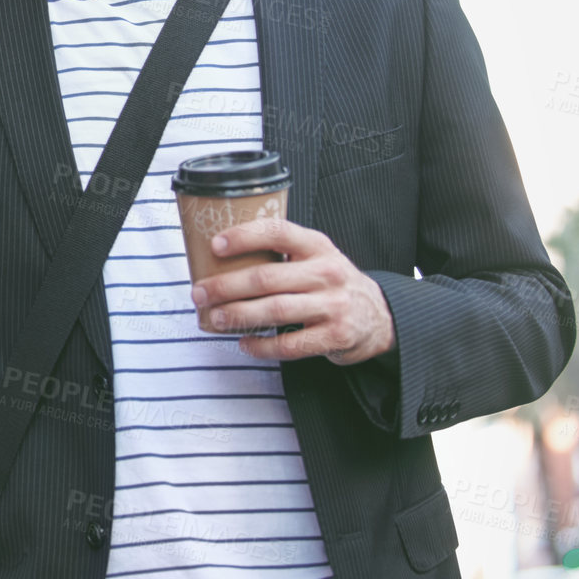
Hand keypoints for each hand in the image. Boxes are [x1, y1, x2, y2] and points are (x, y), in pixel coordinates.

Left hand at [189, 218, 394, 365]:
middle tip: (199, 293)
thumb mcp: (315, 256)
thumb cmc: (330, 283)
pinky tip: (245, 343)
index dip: (245, 236)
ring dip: (238, 315)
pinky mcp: (335, 336)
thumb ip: (281, 253)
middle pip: (267, 278)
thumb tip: (218, 258)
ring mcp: (333, 305)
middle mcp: (327, 273)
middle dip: (226, 286)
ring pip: (275, 310)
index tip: (215, 245)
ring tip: (215, 318)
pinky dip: (262, 346)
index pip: (278, 232)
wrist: (379, 316)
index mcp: (317, 246)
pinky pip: (290, 344)